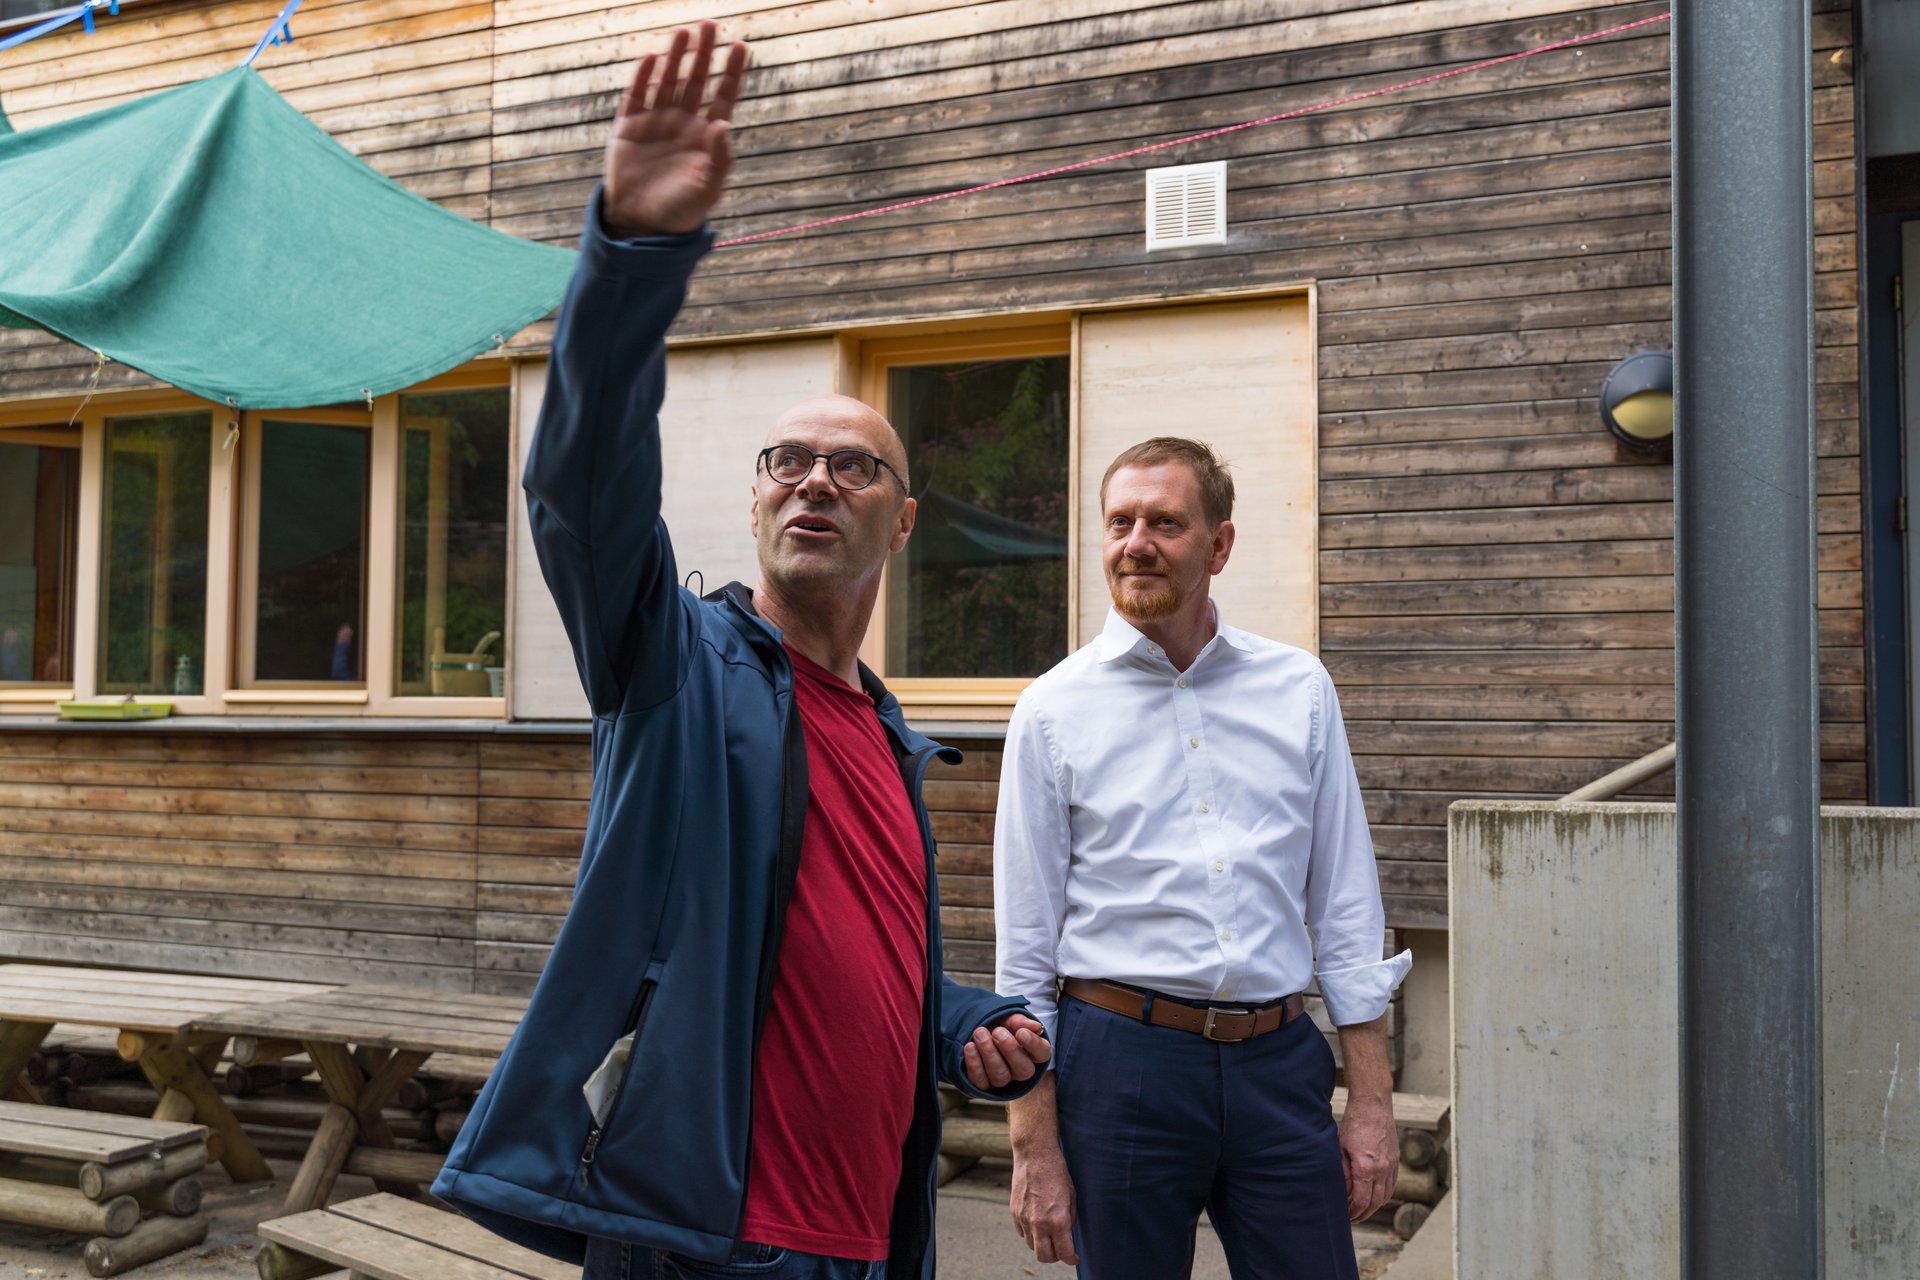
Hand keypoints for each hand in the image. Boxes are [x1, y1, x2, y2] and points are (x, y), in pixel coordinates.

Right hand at [602, 20, 748, 236]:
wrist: (642, 225)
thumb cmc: (681, 210)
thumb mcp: (707, 188)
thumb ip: (719, 157)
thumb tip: (724, 122)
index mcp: (706, 136)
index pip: (723, 96)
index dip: (732, 71)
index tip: (741, 46)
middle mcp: (682, 122)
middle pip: (696, 80)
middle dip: (704, 53)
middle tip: (710, 24)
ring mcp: (655, 122)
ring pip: (668, 81)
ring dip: (676, 57)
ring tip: (685, 31)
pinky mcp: (629, 127)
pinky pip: (637, 95)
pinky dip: (644, 76)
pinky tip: (653, 58)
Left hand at [961, 1013, 1050, 1089]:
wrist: (975, 1031)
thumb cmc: (997, 1025)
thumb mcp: (1008, 1019)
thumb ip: (1019, 1022)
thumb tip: (1036, 1027)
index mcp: (1032, 1052)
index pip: (1042, 1053)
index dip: (1033, 1044)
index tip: (1021, 1032)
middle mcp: (1020, 1070)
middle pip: (1024, 1070)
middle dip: (1010, 1050)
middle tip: (997, 1032)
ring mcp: (1002, 1079)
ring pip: (1001, 1076)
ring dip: (989, 1054)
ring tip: (980, 1033)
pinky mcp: (983, 1085)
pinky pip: (980, 1081)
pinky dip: (974, 1063)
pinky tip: (970, 1046)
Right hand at [1010, 1141, 1078, 1265]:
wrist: (1034, 1154)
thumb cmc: (1057, 1172)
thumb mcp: (1072, 1196)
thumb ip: (1070, 1220)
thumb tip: (1068, 1236)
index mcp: (1057, 1220)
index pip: (1064, 1253)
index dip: (1071, 1258)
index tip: (1074, 1257)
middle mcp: (1039, 1223)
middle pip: (1044, 1257)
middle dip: (1055, 1257)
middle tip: (1061, 1248)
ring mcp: (1024, 1219)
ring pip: (1032, 1246)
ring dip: (1041, 1244)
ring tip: (1049, 1232)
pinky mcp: (1014, 1212)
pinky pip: (1022, 1233)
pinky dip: (1030, 1233)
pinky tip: (1037, 1221)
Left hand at [1339, 1099, 1397, 1221]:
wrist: (1373, 1103)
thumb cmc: (1354, 1123)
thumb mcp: (1341, 1148)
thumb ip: (1343, 1173)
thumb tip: (1344, 1192)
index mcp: (1366, 1168)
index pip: (1362, 1201)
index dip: (1354, 1212)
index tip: (1346, 1216)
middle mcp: (1383, 1169)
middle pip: (1376, 1203)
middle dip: (1364, 1214)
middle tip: (1353, 1218)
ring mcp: (1392, 1165)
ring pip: (1386, 1195)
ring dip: (1375, 1206)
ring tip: (1363, 1210)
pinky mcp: (1396, 1159)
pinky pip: (1392, 1184)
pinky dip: (1384, 1195)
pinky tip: (1375, 1196)